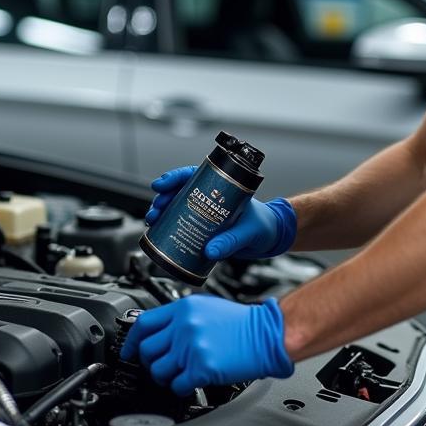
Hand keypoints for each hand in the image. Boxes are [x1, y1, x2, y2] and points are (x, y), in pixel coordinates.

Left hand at [121, 295, 293, 394]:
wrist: (266, 334)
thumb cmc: (241, 323)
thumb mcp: (207, 308)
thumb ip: (180, 318)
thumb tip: (159, 333)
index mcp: (184, 308)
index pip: (143, 324)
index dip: (131, 342)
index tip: (128, 352)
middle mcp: (184, 326)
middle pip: (147, 351)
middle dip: (152, 363)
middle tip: (164, 365)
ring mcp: (191, 347)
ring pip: (159, 371)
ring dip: (167, 377)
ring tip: (181, 373)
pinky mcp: (201, 367)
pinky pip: (177, 385)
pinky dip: (182, 387)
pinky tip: (192, 381)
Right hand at [143, 165, 296, 259]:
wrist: (272, 238)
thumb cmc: (266, 225)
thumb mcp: (249, 231)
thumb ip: (232, 241)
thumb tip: (211, 250)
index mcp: (222, 188)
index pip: (193, 175)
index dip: (174, 177)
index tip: (160, 185)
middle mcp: (210, 198)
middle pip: (179, 190)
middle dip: (163, 198)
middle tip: (156, 210)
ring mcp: (205, 213)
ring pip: (176, 206)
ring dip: (161, 212)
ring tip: (153, 221)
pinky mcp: (204, 229)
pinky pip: (181, 224)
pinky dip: (167, 227)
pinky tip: (159, 233)